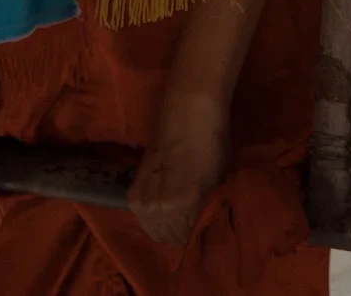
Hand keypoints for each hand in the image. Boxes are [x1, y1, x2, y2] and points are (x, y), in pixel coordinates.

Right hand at [128, 89, 228, 247]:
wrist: (188, 113)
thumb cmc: (212, 143)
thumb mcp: (218, 181)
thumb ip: (207, 208)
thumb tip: (205, 227)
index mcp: (183, 205)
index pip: (190, 238)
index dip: (199, 235)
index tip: (205, 230)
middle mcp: (158, 208)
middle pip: (170, 237)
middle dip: (183, 233)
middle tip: (194, 223)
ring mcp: (142, 202)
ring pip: (155, 230)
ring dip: (168, 227)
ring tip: (182, 215)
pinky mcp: (132, 193)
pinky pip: (143, 217)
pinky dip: (155, 217)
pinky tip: (167, 208)